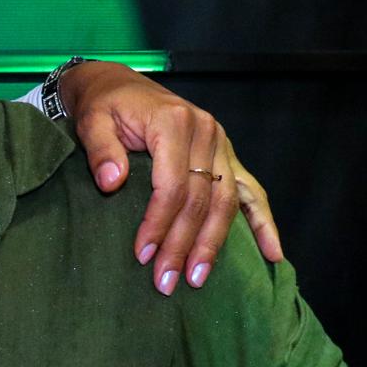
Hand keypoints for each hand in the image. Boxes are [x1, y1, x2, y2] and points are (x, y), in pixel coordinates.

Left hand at [58, 62, 283, 293]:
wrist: (117, 85)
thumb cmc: (104, 106)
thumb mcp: (92, 121)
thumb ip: (101, 150)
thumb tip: (111, 182)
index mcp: (175, 122)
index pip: (172, 185)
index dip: (159, 223)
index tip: (143, 255)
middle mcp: (206, 132)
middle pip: (202, 199)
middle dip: (184, 244)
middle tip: (167, 282)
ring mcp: (221, 144)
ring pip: (227, 202)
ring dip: (214, 244)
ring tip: (197, 278)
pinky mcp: (226, 155)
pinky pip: (251, 192)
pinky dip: (264, 223)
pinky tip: (273, 254)